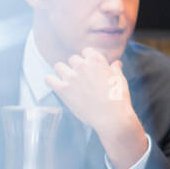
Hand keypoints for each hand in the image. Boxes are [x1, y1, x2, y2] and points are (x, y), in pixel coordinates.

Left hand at [47, 48, 147, 168]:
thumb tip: (116, 63)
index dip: (88, 59)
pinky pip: (48, 79)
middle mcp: (82, 66)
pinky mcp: (63, 90)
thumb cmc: (118, 98)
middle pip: (72, 59)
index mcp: (97, 61)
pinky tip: (57, 85)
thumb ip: (115, 69)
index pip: (86, 51)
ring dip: (62, 72)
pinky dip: (51, 81)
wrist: (111, 117)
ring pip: (58, 66)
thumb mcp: (121, 80)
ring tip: (68, 81)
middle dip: (76, 67)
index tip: (89, 66)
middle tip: (81, 78)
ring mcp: (71, 77)